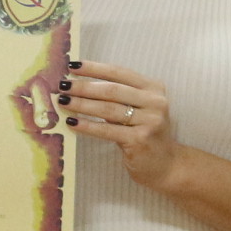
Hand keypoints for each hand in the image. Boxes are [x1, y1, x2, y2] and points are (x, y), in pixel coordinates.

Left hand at [60, 61, 179, 190]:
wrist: (166, 165)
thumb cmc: (146, 134)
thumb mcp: (139, 110)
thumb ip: (120, 97)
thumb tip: (81, 86)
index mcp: (153, 88)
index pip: (120, 72)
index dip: (95, 68)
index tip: (73, 65)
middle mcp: (155, 102)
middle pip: (112, 90)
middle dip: (84, 87)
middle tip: (63, 85)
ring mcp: (149, 122)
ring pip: (108, 109)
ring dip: (82, 104)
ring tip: (63, 101)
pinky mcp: (140, 140)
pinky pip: (107, 130)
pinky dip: (87, 126)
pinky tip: (72, 122)